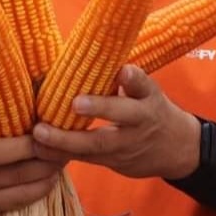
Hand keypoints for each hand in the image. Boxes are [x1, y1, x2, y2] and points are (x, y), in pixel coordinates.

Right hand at [0, 101, 63, 215]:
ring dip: (49, 164)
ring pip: (21, 174)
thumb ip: (7, 106)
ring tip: (65, 153)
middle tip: (62, 136)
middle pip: (7, 152)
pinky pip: (23, 196)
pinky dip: (44, 184)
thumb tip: (46, 80)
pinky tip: (54, 173)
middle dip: (40, 144)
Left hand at [32, 65, 200, 179]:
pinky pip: (85, 160)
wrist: (176, 150)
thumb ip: (126, 79)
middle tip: (74, 103)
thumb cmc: (152, 110)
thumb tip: (94, 52)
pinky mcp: (112, 163)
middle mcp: (141, 121)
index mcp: (149, 98)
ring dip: (65, 141)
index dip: (133, 78)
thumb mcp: (148, 91)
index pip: (144, 84)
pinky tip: (39, 149)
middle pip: (122, 115)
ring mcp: (127, 145)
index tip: (122, 70)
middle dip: (98, 109)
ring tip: (39, 134)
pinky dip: (61, 155)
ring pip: (97, 145)